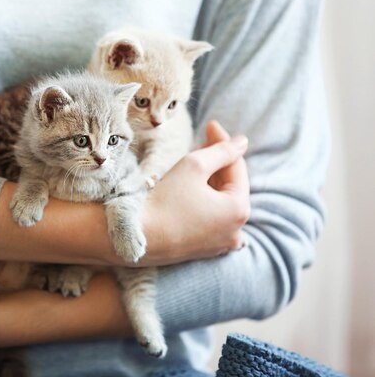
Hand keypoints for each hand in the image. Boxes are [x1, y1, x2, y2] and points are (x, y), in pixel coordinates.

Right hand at [141, 120, 249, 265]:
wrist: (135, 236)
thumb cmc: (164, 200)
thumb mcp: (194, 166)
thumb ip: (221, 150)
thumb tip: (242, 142)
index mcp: (238, 209)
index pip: (237, 166)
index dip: (223, 142)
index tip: (209, 125)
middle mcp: (236, 230)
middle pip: (229, 186)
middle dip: (217, 162)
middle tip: (201, 141)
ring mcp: (220, 244)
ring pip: (220, 203)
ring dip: (210, 182)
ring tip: (194, 163)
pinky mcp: (203, 250)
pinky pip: (211, 221)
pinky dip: (205, 203)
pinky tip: (193, 191)